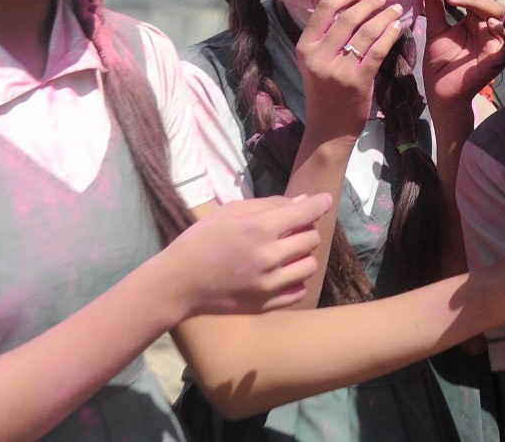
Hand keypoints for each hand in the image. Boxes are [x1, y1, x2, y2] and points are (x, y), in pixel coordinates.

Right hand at [166, 194, 332, 316]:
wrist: (178, 283)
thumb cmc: (200, 241)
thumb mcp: (229, 212)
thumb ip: (268, 205)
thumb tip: (303, 201)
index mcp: (258, 230)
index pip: (304, 213)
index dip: (319, 204)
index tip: (326, 200)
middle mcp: (267, 258)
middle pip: (311, 240)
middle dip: (306, 230)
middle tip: (292, 229)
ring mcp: (268, 285)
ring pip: (310, 266)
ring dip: (303, 256)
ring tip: (286, 252)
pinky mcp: (265, 305)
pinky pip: (299, 290)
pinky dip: (296, 279)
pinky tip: (282, 272)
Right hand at [295, 0, 404, 138]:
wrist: (329, 130)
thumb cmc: (325, 93)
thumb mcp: (315, 63)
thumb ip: (326, 38)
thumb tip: (352, 5)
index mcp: (305, 47)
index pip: (323, 9)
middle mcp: (318, 57)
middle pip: (347, 17)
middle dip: (369, 3)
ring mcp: (338, 70)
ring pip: (366, 32)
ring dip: (384, 16)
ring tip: (395, 9)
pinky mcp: (358, 81)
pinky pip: (378, 50)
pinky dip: (390, 35)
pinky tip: (398, 27)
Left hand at [422, 0, 504, 109]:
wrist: (440, 94)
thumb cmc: (440, 65)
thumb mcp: (435, 31)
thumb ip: (434, 8)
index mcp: (473, 16)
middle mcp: (487, 23)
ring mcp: (497, 38)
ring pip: (495, 8)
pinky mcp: (502, 55)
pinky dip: (502, 28)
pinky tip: (487, 23)